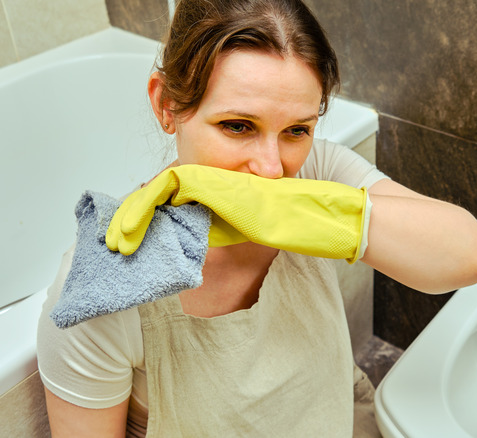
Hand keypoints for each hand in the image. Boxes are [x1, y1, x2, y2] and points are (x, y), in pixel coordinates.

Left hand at [106, 165, 367, 261]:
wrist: (305, 214)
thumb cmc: (283, 221)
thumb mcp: (238, 229)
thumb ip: (212, 228)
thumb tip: (186, 243)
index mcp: (214, 191)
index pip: (170, 200)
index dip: (147, 218)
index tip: (132, 241)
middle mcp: (207, 181)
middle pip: (157, 193)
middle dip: (132, 217)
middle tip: (116, 242)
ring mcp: (207, 177)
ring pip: (154, 189)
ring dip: (131, 214)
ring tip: (117, 239)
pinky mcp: (207, 179)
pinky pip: (163, 189)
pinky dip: (142, 206)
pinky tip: (130, 228)